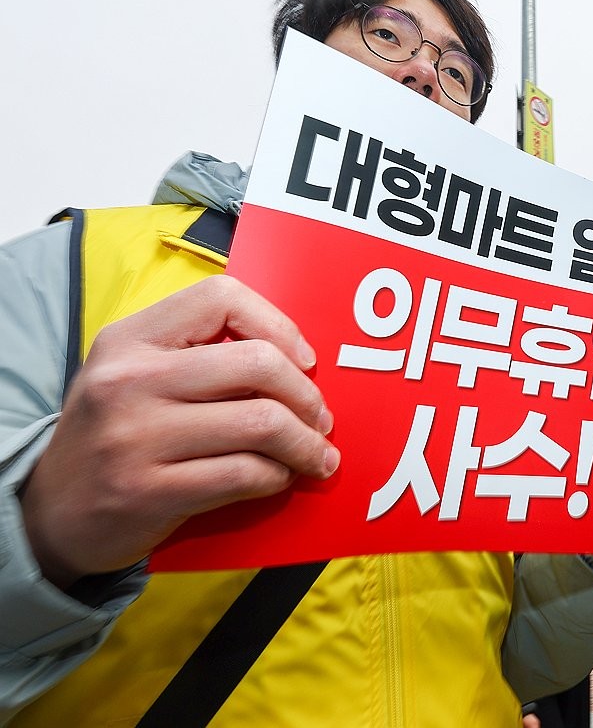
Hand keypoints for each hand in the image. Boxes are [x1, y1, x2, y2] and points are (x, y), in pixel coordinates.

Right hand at [20, 276, 336, 588]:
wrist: (53, 513)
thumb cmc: (117, 434)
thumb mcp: (135, 376)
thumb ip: (199, 355)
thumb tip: (296, 361)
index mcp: (130, 340)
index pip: (221, 298)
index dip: (278, 324)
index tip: (302, 359)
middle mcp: (129, 381)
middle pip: (258, 363)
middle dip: (307, 395)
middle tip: (320, 418)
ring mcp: (137, 438)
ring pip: (261, 423)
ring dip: (305, 443)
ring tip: (315, 455)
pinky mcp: (150, 492)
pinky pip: (245, 475)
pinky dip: (277, 477)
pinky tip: (279, 478)